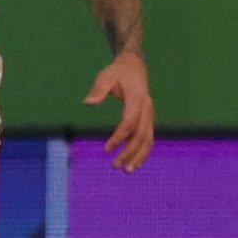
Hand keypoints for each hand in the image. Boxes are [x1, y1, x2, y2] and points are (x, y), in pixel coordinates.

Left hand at [84, 51, 154, 172]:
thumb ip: (98, 90)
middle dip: (130, 153)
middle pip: (142, 135)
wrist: (134, 66)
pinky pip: (148, 137)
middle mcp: (147, 109)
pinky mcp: (148, 118)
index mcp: (137, 99)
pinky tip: (133, 161)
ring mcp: (150, 114)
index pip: (130, 123)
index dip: (119, 137)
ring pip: (149, 139)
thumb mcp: (105, 77)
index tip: (106, 149)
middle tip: (116, 166)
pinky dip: (142, 150)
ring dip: (139, 156)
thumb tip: (87, 103)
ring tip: (127, 171)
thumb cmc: (117, 72)